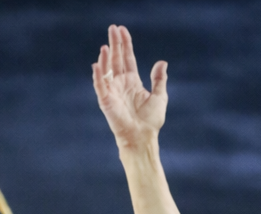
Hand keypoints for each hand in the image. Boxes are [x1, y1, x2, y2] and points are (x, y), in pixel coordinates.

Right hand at [92, 25, 167, 147]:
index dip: (125, 44)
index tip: (122, 30)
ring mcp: (112, 91)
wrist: (143, 137)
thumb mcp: (159, 96)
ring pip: (107, 69)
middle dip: (114, 43)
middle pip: (116, 59)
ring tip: (106, 45)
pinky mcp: (106, 100)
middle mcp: (121, 83)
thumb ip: (159, 79)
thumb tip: (162, 63)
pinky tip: (98, 64)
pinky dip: (98, 75)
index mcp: (133, 81)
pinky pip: (100, 85)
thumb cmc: (151, 121)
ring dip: (105, 57)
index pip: (127, 58)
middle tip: (112, 28)